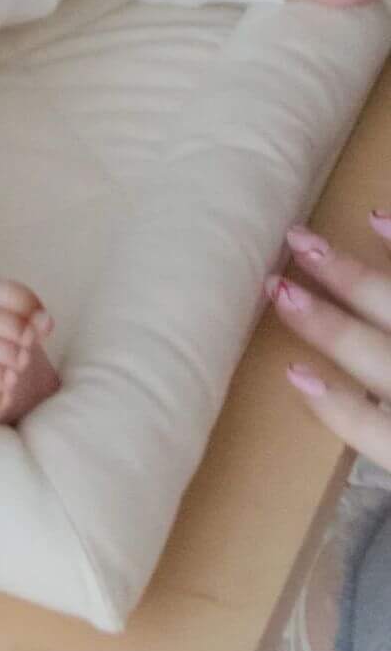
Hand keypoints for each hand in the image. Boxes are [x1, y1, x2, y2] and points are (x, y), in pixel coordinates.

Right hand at [265, 213, 390, 469]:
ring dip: (348, 275)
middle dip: (325, 324)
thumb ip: (379, 432)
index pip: (375, 430)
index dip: (338, 408)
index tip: (293, 374)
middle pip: (373, 357)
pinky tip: (375, 218)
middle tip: (273, 287)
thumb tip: (308, 385)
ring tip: (302, 241)